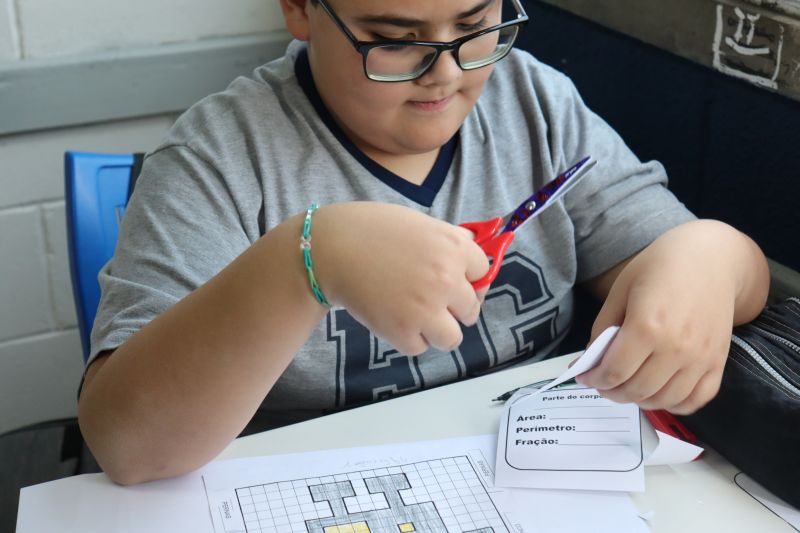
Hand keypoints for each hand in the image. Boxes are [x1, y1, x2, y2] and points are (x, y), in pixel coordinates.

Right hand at [313, 202, 489, 354]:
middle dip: (454, 307)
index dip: (468, 278)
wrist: (331, 248)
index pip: (483, 273)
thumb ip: (449, 239)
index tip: (454, 280)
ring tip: (417, 318)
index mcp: (454, 248)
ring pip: (452, 338)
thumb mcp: (420, 223)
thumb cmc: (373, 230)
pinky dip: (409, 339)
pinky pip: (420, 347)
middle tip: (430, 300)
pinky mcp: (403, 332)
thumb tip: (474, 249)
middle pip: (471, 309)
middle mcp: (447, 279)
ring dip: (438, 331)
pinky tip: (394, 319)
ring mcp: (427, 308)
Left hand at [576, 221, 764, 413]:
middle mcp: (676, 348)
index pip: (614, 372)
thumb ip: (603, 328)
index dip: (594, 379)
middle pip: (637, 390)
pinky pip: (696, 400)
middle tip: (603, 383)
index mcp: (647, 326)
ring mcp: (701, 358)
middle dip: (612, 391)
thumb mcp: (620, 291)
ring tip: (628, 386)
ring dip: (640, 400)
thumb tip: (588, 362)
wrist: (710, 258)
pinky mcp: (719, 362)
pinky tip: (659, 392)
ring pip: (664, 400)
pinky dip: (675, 404)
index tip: (586, 376)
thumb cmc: (660, 268)